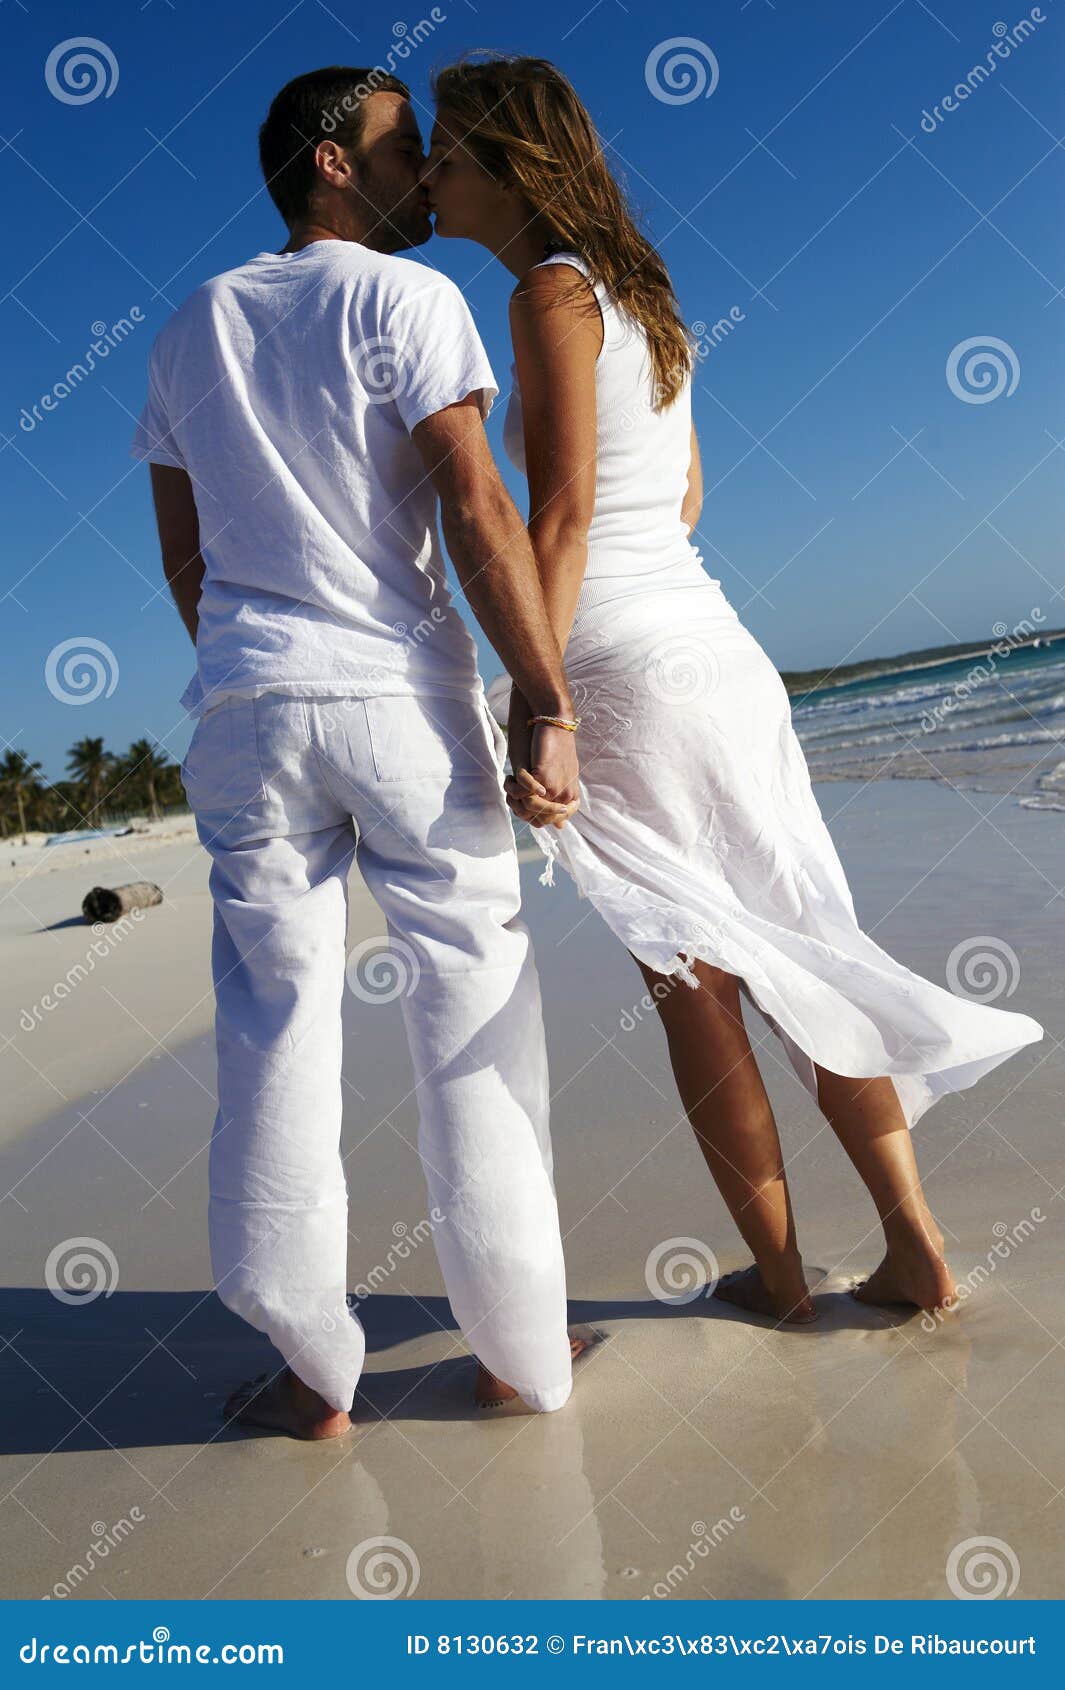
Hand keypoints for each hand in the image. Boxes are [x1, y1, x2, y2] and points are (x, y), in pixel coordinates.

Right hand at [506, 691, 579, 828]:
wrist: (555, 723)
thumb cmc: (557, 747)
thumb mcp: (562, 776)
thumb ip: (560, 801)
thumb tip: (561, 827)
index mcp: (570, 797)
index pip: (550, 823)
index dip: (533, 816)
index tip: (522, 801)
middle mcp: (565, 797)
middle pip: (539, 820)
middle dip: (521, 809)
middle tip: (513, 792)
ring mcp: (556, 789)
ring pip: (530, 809)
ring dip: (515, 798)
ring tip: (511, 782)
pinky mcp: (544, 778)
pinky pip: (525, 794)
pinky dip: (515, 787)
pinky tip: (512, 776)